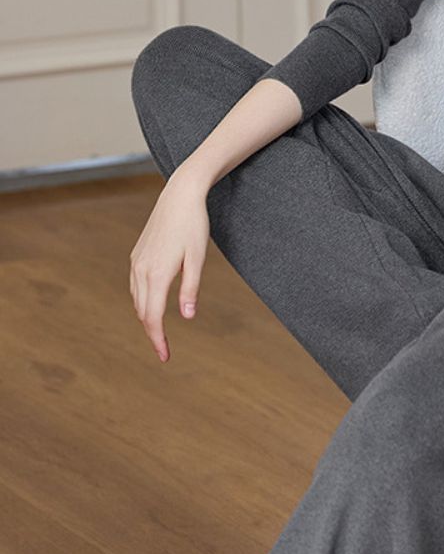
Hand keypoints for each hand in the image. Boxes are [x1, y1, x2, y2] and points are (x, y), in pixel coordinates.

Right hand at [129, 171, 210, 362]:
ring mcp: (136, 262)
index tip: (164, 357)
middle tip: (164, 352)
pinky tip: (151, 306)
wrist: (179, 196)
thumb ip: (191, 289)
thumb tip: (188, 317)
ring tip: (159, 334)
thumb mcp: (198, 258)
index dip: (158, 340)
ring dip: (146, 319)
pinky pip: (135, 286)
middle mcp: (141, 270)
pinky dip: (142, 302)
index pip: (154, 317)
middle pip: (143, 312)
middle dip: (152, 334)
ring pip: (137, 300)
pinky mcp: (137, 255)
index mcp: (156, 274)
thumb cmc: (193, 226)